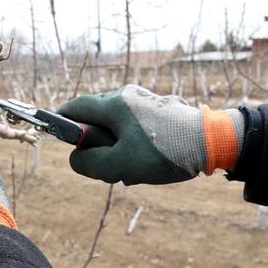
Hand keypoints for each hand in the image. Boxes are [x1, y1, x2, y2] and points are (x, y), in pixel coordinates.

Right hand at [57, 85, 244, 184]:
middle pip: (96, 117)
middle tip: (102, 165)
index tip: (55, 135)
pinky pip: (133, 127)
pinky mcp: (159, 111)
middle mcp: (127, 97)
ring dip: (114, 148)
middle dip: (93, 143)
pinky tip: (144, 164)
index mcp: (114, 105)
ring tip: (129, 170)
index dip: (61, 121)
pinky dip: (130, 144)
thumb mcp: (120, 165)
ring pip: (116, 125)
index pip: (75, 107)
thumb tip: (75, 158)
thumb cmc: (164, 152)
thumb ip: (89, 163)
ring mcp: (145, 102)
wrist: (213, 142)